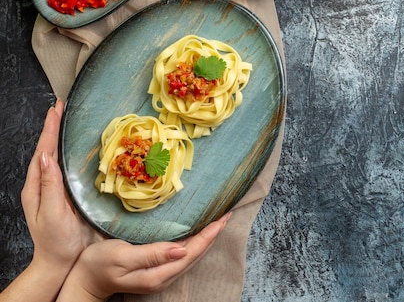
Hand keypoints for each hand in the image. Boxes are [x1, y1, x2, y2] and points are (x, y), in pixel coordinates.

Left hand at [1, 100, 96, 301]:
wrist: (60, 261)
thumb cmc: (56, 241)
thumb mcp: (51, 213)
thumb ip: (49, 186)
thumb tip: (46, 158)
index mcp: (35, 187)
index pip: (42, 152)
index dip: (49, 130)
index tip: (55, 109)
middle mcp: (42, 184)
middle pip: (46, 150)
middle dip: (52, 127)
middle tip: (61, 107)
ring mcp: (53, 189)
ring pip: (55, 157)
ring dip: (59, 137)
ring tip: (66, 120)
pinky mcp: (66, 194)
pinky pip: (66, 167)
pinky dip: (69, 152)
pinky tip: (77, 147)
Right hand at [57, 212, 230, 301]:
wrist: (84, 280)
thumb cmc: (98, 264)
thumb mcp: (121, 256)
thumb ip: (151, 254)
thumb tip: (181, 249)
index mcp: (158, 274)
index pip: (192, 252)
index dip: (209, 235)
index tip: (223, 218)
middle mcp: (164, 276)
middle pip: (196, 254)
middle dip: (213, 234)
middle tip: (227, 215)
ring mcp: (161, 274)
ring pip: (192, 255)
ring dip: (207, 238)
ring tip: (219, 221)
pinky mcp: (157, 269)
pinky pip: (183, 254)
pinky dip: (195, 241)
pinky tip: (199, 232)